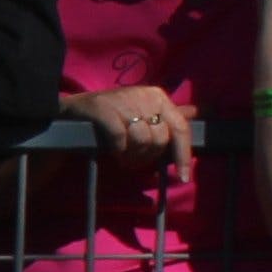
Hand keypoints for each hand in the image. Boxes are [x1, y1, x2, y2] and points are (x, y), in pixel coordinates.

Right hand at [64, 82, 194, 161]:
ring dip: (130, 155)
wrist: (68, 115)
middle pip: (160, 138)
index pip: (180, 128)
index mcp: (157, 96)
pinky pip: (120, 136)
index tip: (183, 178)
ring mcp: (122, 99)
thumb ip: (170, 118)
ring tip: (119, 155)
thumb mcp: (142, 119)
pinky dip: (116, 148)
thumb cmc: (109, 121)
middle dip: (146, 156)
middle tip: (130, 159)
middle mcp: (143, 94)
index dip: (183, 155)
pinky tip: (110, 150)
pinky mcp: (100, 107)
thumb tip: (204, 111)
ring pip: (142, 139)